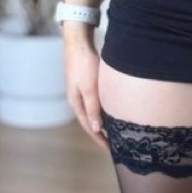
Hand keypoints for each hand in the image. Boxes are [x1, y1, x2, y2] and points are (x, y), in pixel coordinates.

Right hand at [63, 31, 108, 150]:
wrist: (78, 41)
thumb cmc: (83, 64)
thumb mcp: (89, 88)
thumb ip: (93, 108)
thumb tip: (96, 128)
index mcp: (76, 103)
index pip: (89, 127)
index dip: (99, 139)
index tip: (111, 151)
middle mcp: (77, 99)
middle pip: (90, 121)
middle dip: (101, 134)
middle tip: (115, 144)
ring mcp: (81, 91)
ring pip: (93, 111)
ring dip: (102, 122)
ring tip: (114, 131)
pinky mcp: (87, 83)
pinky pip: (95, 102)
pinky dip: (103, 110)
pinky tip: (111, 110)